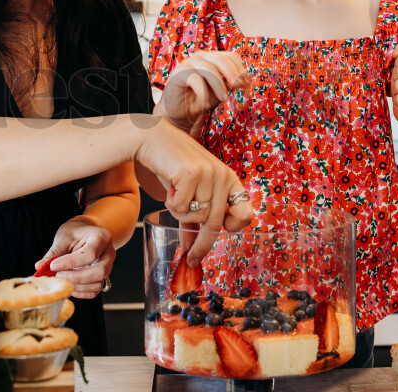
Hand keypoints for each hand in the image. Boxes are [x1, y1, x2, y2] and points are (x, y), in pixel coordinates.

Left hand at [39, 217, 114, 298]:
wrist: (87, 231)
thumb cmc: (76, 231)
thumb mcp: (64, 236)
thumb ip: (54, 252)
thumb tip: (39, 266)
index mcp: (100, 238)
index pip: (89, 254)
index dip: (70, 263)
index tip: (53, 265)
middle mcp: (108, 253)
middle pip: (99, 271)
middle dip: (76, 277)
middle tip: (58, 275)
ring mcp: (108, 266)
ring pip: (97, 283)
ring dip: (77, 286)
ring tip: (61, 279)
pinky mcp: (103, 277)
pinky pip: (95, 290)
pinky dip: (81, 292)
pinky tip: (69, 285)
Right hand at [135, 118, 252, 264]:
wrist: (152, 139)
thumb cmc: (171, 166)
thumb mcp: (190, 192)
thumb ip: (195, 218)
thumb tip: (192, 249)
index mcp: (228, 179)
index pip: (245, 212)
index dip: (234, 226)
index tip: (222, 234)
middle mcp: (222, 176)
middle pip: (215, 223)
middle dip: (202, 246)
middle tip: (191, 259)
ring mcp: (208, 174)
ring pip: (195, 216)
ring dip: (179, 214)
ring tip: (173, 197)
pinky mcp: (191, 173)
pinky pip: (181, 207)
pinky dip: (171, 204)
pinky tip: (169, 190)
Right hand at [156, 51, 246, 133]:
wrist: (179, 111)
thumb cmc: (201, 98)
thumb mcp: (220, 91)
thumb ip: (230, 83)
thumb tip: (244, 79)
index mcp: (213, 59)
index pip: (230, 56)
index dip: (240, 69)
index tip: (245, 84)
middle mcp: (201, 58)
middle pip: (221, 59)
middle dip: (232, 73)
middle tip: (237, 87)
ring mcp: (189, 63)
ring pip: (209, 68)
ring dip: (219, 85)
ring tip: (223, 99)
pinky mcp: (179, 73)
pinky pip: (195, 79)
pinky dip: (203, 93)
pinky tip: (205, 104)